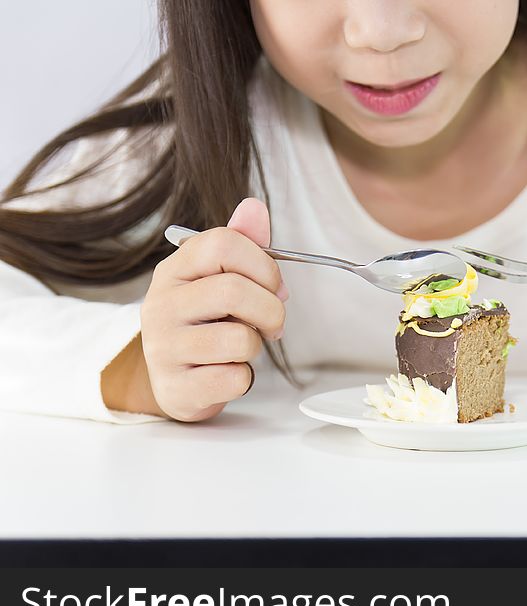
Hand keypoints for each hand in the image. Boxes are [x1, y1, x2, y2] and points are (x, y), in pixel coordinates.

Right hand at [140, 198, 287, 420]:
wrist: (175, 380)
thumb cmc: (206, 322)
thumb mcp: (219, 278)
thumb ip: (241, 243)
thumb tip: (255, 206)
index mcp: (174, 270)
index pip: (223, 244)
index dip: (263, 265)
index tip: (275, 287)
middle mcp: (160, 305)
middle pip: (234, 291)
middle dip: (270, 310)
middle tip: (272, 324)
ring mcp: (163, 348)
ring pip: (238, 339)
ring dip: (255, 346)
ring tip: (241, 347)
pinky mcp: (176, 388)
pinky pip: (232, 379)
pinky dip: (243, 378)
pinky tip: (226, 372)